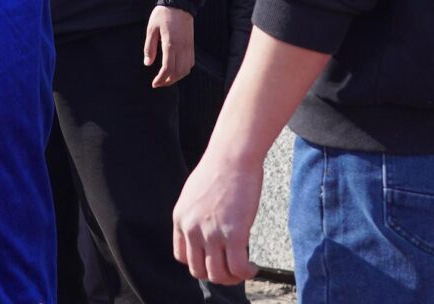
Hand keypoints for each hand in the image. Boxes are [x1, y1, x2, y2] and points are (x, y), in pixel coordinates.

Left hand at [145, 5, 193, 87]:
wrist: (179, 2)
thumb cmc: (163, 14)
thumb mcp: (151, 29)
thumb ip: (149, 47)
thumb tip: (147, 63)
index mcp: (170, 44)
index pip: (168, 69)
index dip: (161, 79)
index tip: (154, 83)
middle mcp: (182, 48)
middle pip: (178, 73)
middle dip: (168, 82)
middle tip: (158, 83)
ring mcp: (189, 47)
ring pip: (186, 70)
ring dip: (176, 78)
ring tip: (166, 79)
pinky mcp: (192, 44)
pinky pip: (191, 63)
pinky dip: (184, 71)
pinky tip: (176, 70)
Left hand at [172, 140, 261, 284]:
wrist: (233, 155)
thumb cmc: (220, 167)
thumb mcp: (194, 193)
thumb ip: (196, 214)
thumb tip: (206, 227)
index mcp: (180, 219)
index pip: (182, 256)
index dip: (198, 263)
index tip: (213, 260)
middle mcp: (192, 229)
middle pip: (198, 271)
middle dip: (215, 275)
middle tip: (230, 270)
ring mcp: (212, 233)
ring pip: (217, 274)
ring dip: (231, 278)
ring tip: (243, 271)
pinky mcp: (234, 234)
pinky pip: (238, 267)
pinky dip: (246, 273)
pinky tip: (253, 268)